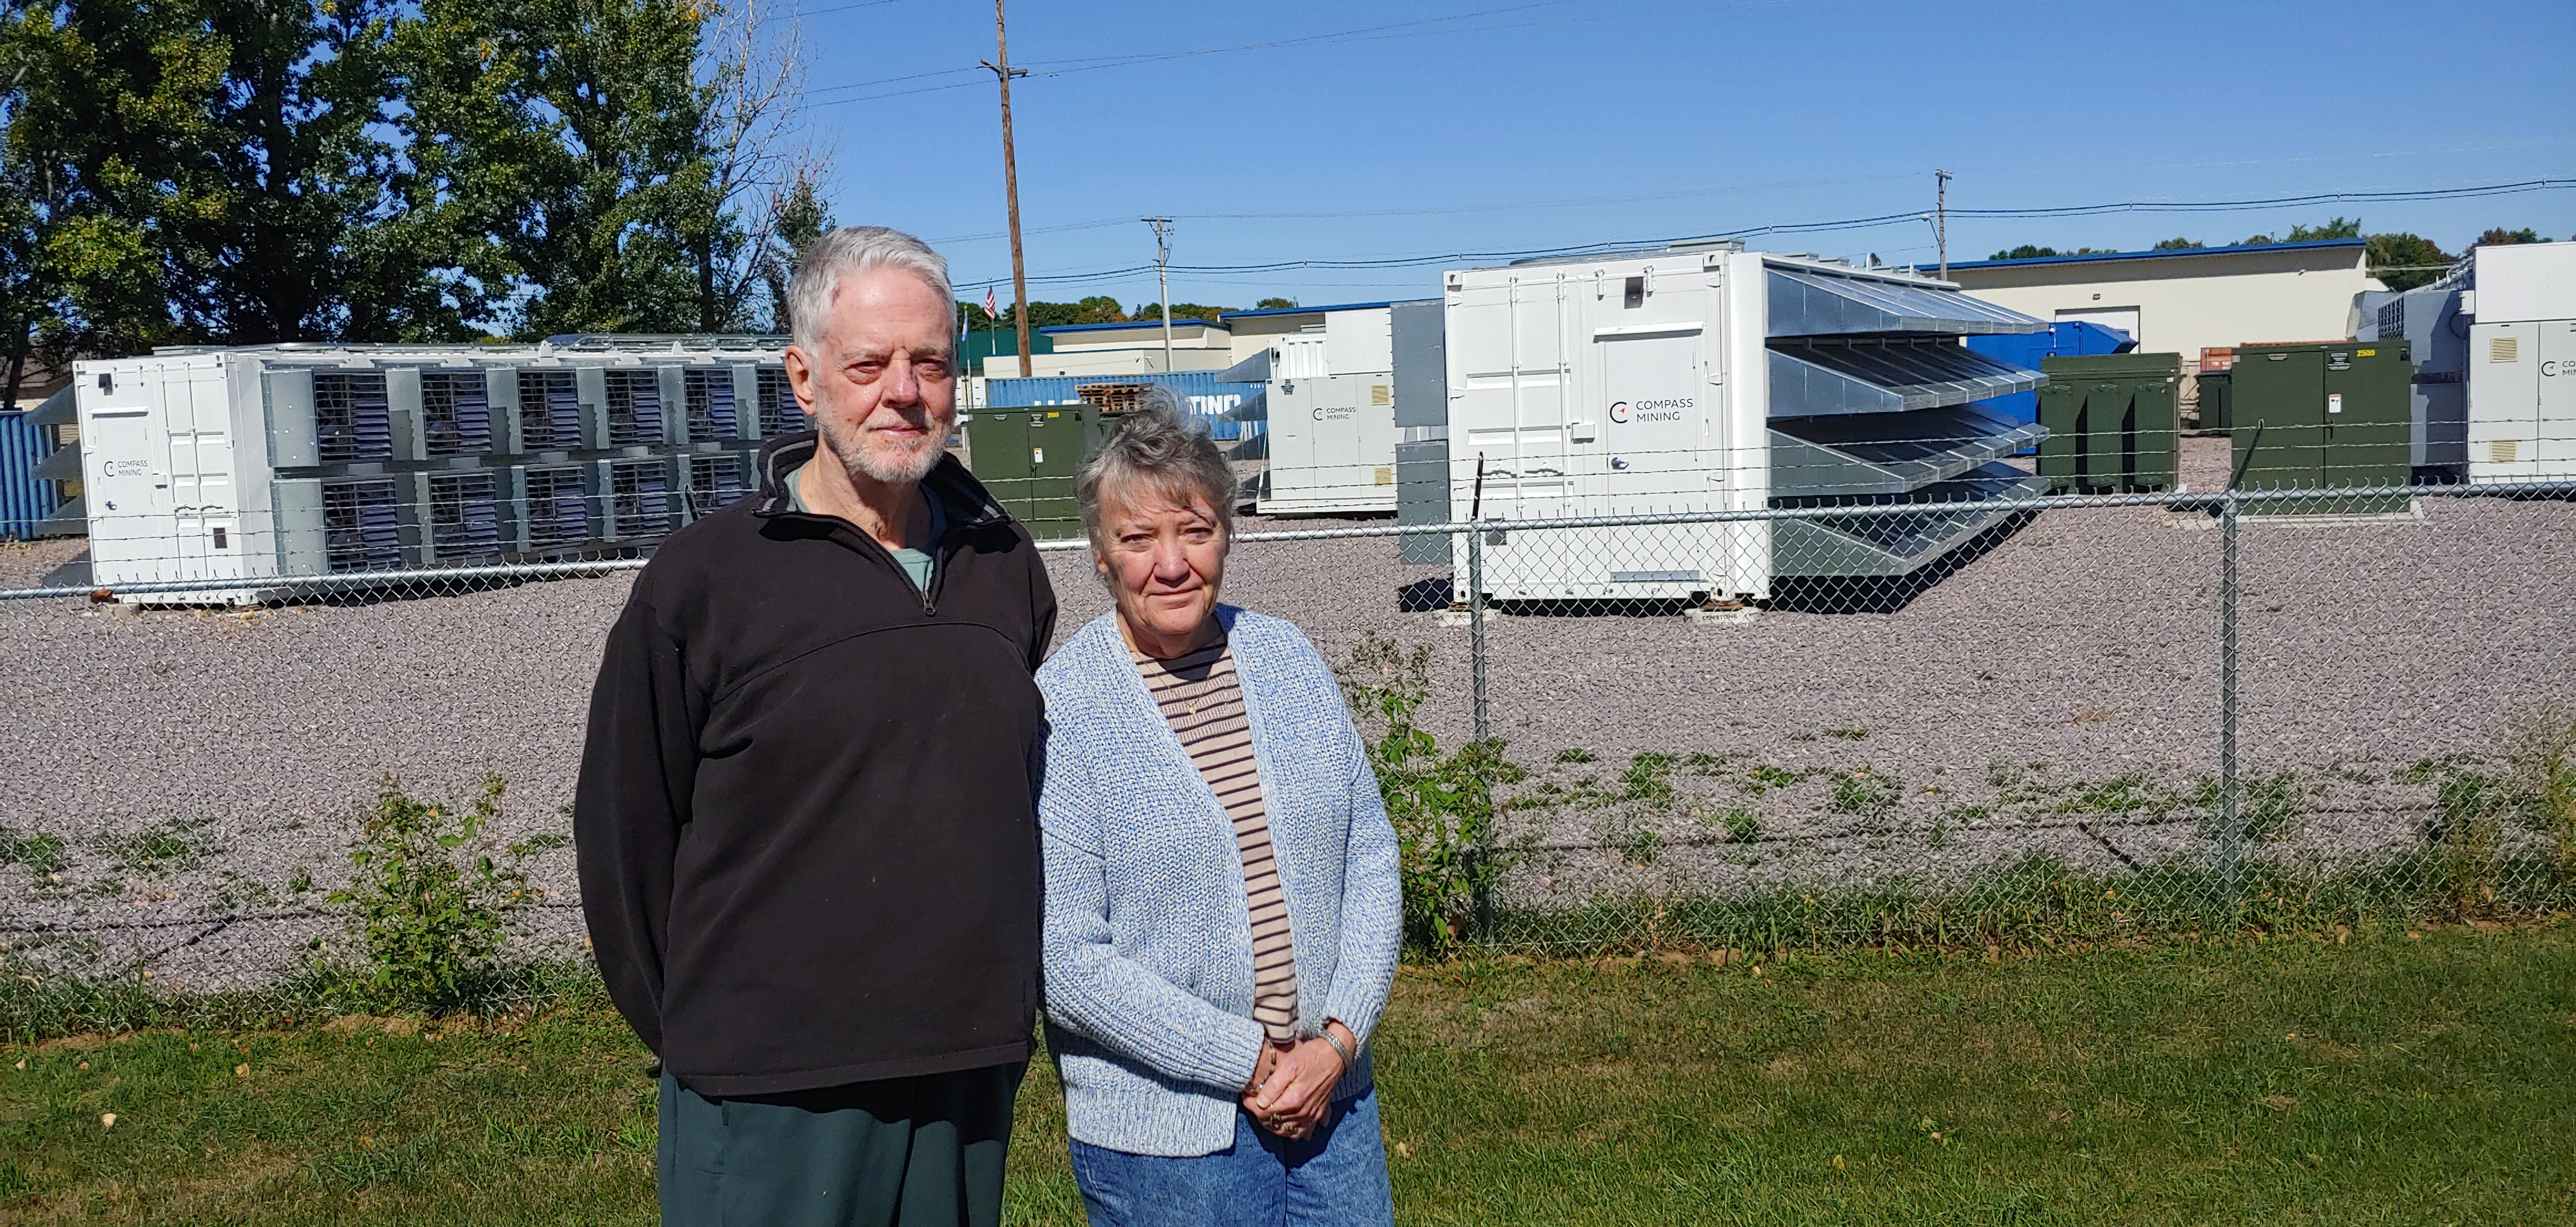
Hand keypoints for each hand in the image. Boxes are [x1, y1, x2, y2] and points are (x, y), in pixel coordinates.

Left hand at [1246, 1026, 1351, 1140]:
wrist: (1335, 1054)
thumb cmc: (1311, 1056)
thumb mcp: (1289, 1065)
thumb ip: (1273, 1086)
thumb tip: (1259, 1103)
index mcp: (1292, 1101)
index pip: (1263, 1113)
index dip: (1250, 1105)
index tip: (1246, 1095)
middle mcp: (1302, 1113)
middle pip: (1273, 1124)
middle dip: (1260, 1114)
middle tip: (1254, 1102)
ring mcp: (1311, 1116)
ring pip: (1286, 1131)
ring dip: (1273, 1124)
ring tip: (1267, 1111)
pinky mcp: (1318, 1114)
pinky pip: (1303, 1133)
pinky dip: (1293, 1132)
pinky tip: (1287, 1123)